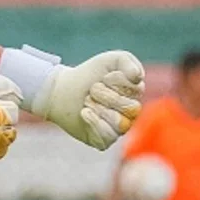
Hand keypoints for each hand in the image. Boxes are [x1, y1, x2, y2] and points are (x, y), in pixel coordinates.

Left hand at [0, 46, 143, 149]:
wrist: (62, 90)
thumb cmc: (88, 74)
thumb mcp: (110, 59)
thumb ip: (127, 61)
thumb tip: (138, 77)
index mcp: (135, 94)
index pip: (137, 90)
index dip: (117, 82)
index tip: (104, 77)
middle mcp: (130, 113)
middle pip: (131, 108)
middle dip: (106, 95)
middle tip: (92, 90)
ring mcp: (119, 128)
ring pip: (121, 124)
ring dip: (99, 108)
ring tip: (88, 102)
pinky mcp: (104, 140)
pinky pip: (108, 136)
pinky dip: (93, 122)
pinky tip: (84, 113)